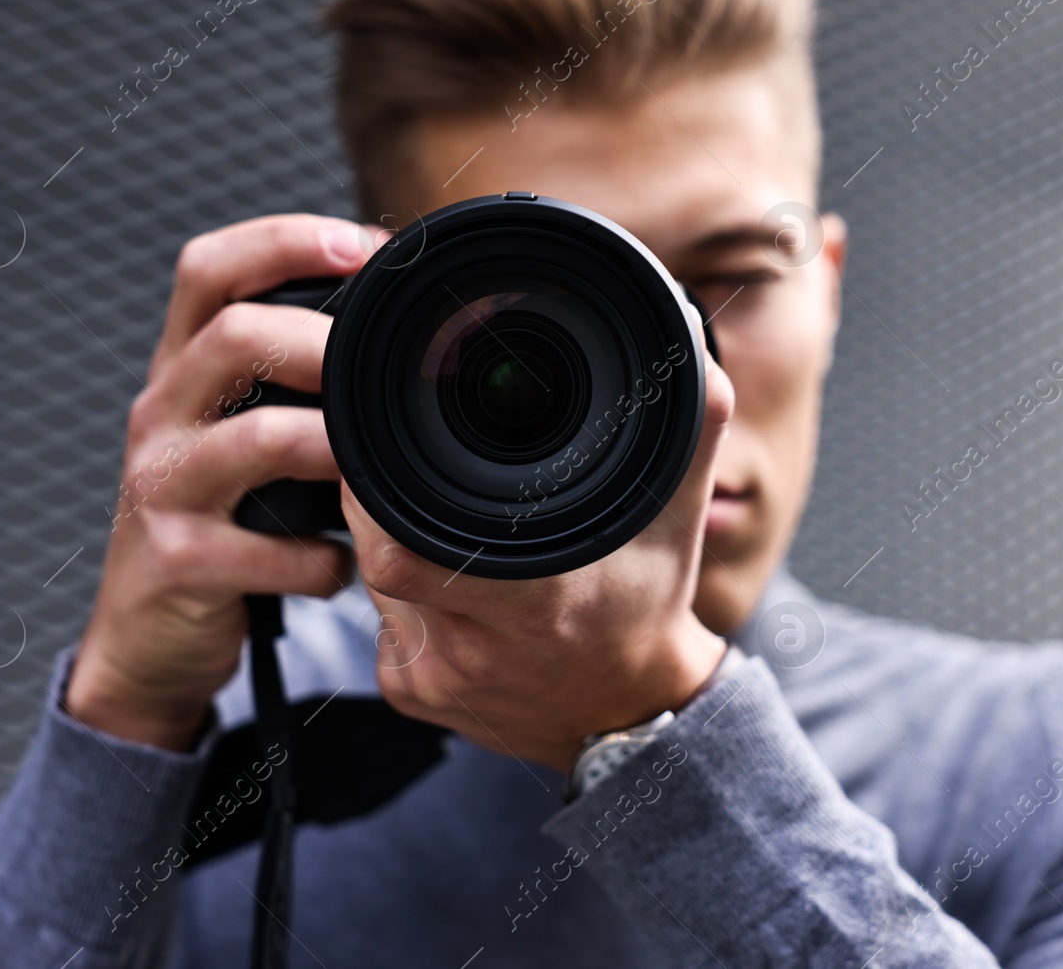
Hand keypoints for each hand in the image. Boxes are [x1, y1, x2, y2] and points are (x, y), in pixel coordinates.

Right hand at [65, 214, 383, 749]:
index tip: (359, 245)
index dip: (281, 240)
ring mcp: (161, 488)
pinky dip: (318, 562)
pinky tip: (339, 568)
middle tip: (380, 370)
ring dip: (334, 448)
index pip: (208, 270)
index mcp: (182, 371)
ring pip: (255, 440)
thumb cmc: (219, 519)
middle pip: (232, 334)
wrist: (147, 637)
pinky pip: (262, 551)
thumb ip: (292, 384)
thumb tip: (398, 330)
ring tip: (373, 471)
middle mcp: (161, 415)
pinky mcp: (175, 563)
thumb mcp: (240, 436)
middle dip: (321, 341)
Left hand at [350, 311, 734, 772]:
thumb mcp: (675, 517)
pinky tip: (447, 582)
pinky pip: (382, 626)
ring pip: (374, 586)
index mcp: (536, 603)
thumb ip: (688, 431)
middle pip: (379, 554)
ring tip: (447, 526)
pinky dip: (402, 595)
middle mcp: (476, 650)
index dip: (383, 491)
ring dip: (397, 543)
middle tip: (411, 471)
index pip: (404, 544)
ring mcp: (438, 679)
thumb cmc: (647, 603)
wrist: (632, 713)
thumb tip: (688, 350)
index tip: (398, 449)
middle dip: (383, 503)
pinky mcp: (414, 696)